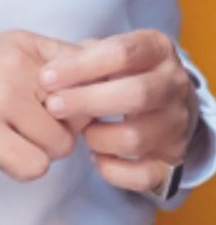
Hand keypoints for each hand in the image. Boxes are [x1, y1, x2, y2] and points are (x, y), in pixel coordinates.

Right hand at [0, 29, 90, 182]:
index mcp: (24, 42)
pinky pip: (35, 166)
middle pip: (79, 113)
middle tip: (27, 128)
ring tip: (8, 140)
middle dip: (61, 130)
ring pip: (61, 145)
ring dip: (39, 152)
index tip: (68, 109)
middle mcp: (18, 64)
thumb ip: (43, 65)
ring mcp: (2, 97)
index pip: (89, 67)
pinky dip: (21, 169)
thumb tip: (97, 83)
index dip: (88, 96)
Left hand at [38, 28, 200, 193]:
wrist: (167, 98)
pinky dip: (114, 170)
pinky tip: (96, 157)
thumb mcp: (109, 50)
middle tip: (53, 106)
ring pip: (136, 138)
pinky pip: (144, 175)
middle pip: (135, 94)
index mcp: (158, 49)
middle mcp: (174, 85)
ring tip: (80, 132)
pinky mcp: (174, 159)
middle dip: (87, 101)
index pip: (121, 53)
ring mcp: (177, 124)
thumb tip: (49, 73)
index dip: (79, 66)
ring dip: (98, 137)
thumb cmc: (125, 70)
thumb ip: (81, 56)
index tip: (46, 77)